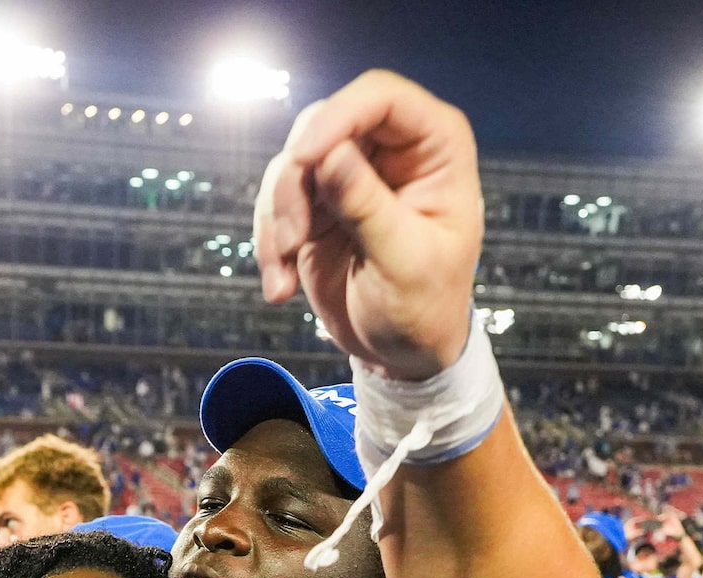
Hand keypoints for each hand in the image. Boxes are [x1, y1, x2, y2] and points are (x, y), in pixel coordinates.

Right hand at [254, 71, 483, 380]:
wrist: (402, 354)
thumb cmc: (425, 309)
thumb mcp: (404, 262)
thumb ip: (367, 205)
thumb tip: (329, 154)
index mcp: (435, 147)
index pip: (381, 98)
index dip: (338, 117)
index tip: (303, 159)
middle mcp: (390, 149)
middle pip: (324, 124)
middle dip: (296, 180)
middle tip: (291, 239)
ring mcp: (349, 174)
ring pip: (291, 163)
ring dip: (276, 215)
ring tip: (285, 270)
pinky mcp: (316, 205)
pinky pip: (274, 202)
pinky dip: (267, 243)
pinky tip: (281, 288)